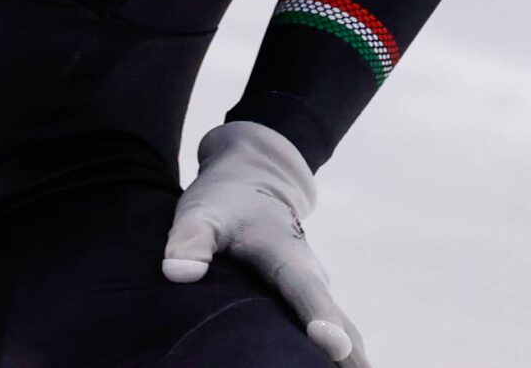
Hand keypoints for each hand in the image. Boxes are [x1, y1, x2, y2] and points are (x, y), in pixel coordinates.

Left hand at [163, 121, 367, 364]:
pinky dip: (344, 359)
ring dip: (353, 361)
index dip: (321, 320)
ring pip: (346, 333)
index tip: (336, 347)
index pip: (306, 292)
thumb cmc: (225, 201)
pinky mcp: (313, 302)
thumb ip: (190, 239)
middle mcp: (312, 276)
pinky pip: (337, 336)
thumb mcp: (202, 212)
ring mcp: (316, 290)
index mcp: (287, 255)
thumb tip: (177, 273)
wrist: (255, 180)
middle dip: (351, 357)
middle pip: (340, 324)